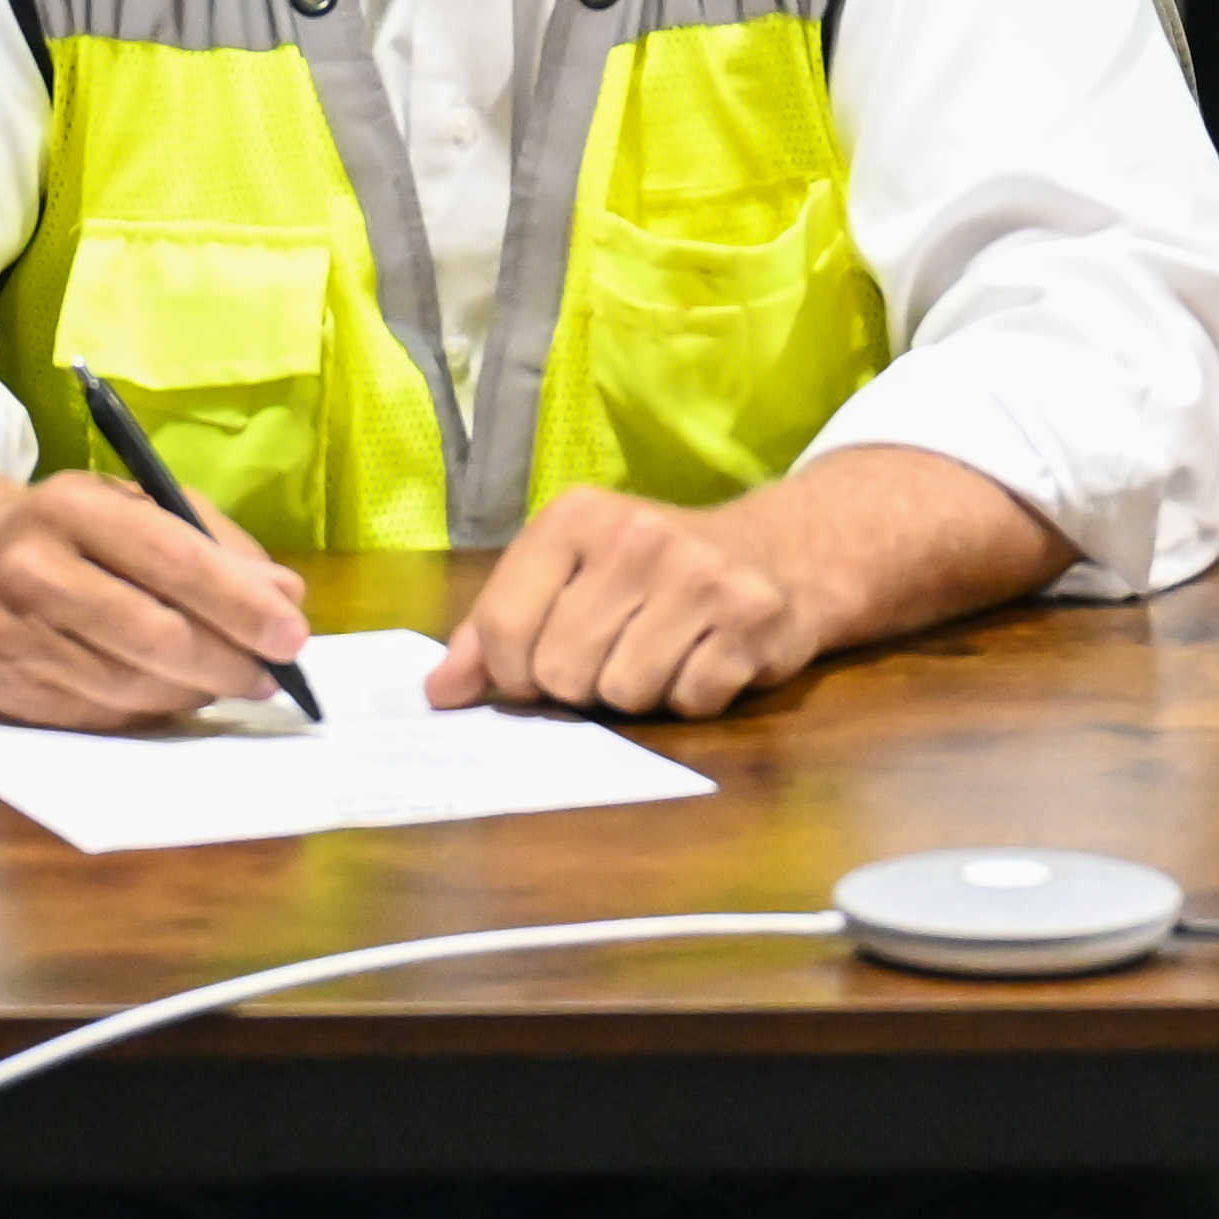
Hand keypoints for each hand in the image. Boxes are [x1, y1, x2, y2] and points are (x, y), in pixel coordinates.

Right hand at [0, 466, 316, 733]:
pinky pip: (102, 717)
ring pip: (131, 687)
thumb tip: (284, 596)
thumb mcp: (136, 505)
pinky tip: (174, 693)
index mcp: (72, 506)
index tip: (292, 635)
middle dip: (228, 661)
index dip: (239, 603)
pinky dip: (153, 711)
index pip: (171, 558)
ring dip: (196, 692)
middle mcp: (33, 571)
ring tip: (230, 681)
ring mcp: (13, 638)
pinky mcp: (8, 693)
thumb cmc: (72, 531)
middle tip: (271, 675)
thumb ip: (216, 545)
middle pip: (153, 635)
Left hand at [435, 483, 829, 720]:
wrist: (781, 551)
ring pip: (622, 694)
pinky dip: (690, 697)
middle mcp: (637, 537)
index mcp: (576, 516)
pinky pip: (688, 702)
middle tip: (610, 654)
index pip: (503, 626)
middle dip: (579, 684)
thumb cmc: (652, 570)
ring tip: (660, 653)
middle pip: (560, 671)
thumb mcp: (568, 572)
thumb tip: (438, 694)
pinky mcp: (751, 622)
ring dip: (637, 693)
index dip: (508, 673)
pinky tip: (703, 658)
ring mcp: (700, 577)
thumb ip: (494, 627)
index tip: (533, 670)